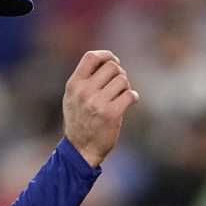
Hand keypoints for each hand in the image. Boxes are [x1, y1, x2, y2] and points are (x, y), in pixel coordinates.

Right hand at [62, 50, 137, 168]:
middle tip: (118, 85)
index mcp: (74, 84)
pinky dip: (133, 97)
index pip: (91, 57)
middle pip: (112, 66)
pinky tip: (129, 101)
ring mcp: (97, 103)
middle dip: (119, 73)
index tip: (114, 61)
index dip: (106, 55)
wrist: (81, 149)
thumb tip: (109, 60)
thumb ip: (84, 79)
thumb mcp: (73, 97)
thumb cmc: (80, 121)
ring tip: (121, 96)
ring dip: (126, 87)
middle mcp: (84, 92)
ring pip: (122, 80)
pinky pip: (129, 95)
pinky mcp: (111, 114)